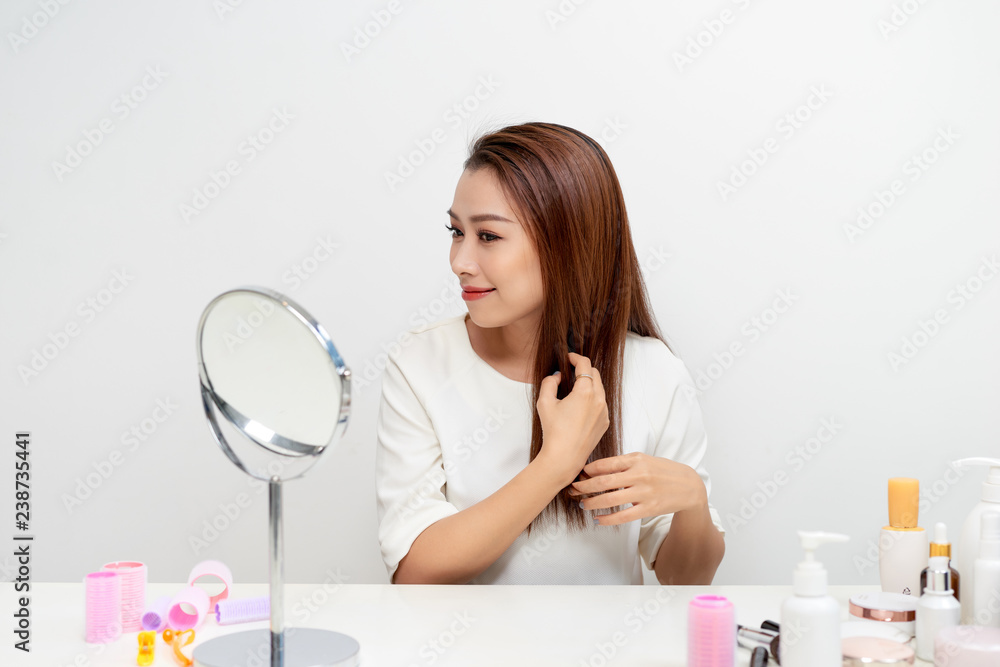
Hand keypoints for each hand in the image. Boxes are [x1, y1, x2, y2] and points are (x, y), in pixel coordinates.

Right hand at [535, 352, 609, 483]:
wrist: (564, 457)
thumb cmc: (554, 431)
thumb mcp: (544, 402)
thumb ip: (550, 382)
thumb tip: (558, 376)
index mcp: (585, 392)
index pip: (585, 364)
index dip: (576, 357)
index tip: (569, 357)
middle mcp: (599, 400)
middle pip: (595, 373)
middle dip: (583, 369)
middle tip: (570, 371)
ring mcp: (604, 411)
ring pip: (599, 388)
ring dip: (588, 383)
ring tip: (573, 389)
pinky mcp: (605, 422)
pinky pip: (601, 403)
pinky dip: (592, 398)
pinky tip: (579, 406)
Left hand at [567, 452, 706, 525]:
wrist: (689, 485)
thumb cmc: (662, 470)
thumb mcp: (643, 459)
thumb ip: (622, 463)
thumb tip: (594, 470)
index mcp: (635, 460)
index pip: (605, 464)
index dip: (587, 471)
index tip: (576, 475)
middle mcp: (639, 475)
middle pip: (602, 482)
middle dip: (583, 487)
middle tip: (571, 490)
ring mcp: (644, 492)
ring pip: (610, 500)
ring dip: (592, 503)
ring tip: (582, 504)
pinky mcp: (649, 508)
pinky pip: (623, 516)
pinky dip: (607, 519)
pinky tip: (598, 520)